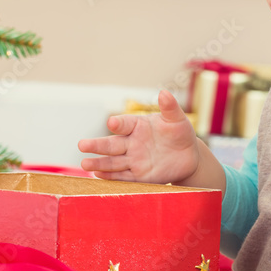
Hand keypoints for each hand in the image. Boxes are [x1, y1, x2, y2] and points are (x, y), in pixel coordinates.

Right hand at [78, 90, 201, 183]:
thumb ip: (170, 108)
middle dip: (97, 145)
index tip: (112, 123)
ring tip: (84, 164)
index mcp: (137, 125)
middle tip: (82, 144)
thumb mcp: (177, 120)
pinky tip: (98, 175)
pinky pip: (123, 177)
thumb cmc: (180, 133)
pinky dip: (111, 177)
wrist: (188, 156)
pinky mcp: (139, 176)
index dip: (119, 123)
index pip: (125, 123)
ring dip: (99, 163)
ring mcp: (133, 160)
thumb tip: (164, 93)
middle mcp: (131, 142)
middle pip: (112, 145)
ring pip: (113, 162)